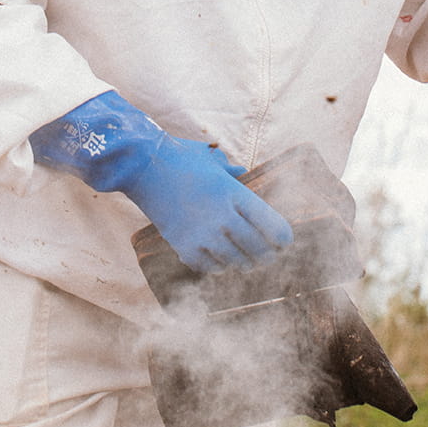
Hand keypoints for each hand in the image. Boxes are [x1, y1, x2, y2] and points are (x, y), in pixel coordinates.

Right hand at [31, 90, 292, 270]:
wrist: (143, 167)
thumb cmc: (181, 158)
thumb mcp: (212, 160)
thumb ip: (231, 170)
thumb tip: (243, 173)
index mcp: (235, 194)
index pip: (273, 227)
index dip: (283, 238)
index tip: (284, 241)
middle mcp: (223, 217)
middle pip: (259, 249)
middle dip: (267, 255)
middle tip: (268, 257)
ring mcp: (203, 235)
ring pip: (237, 262)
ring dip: (244, 263)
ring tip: (247, 262)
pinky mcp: (184, 247)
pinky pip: (210, 268)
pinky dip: (219, 267)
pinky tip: (221, 262)